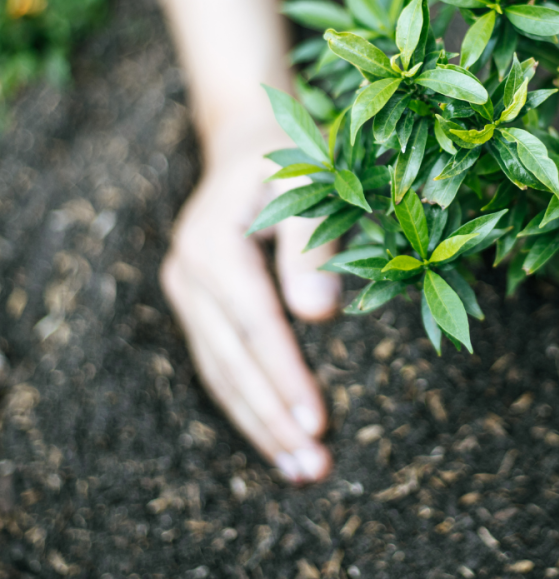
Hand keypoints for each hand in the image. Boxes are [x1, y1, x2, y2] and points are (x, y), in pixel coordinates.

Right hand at [160, 119, 340, 483]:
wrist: (246, 142)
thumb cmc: (289, 159)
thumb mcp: (308, 184)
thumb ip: (312, 244)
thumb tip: (319, 314)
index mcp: (214, 242)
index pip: (254, 324)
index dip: (285, 375)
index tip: (318, 423)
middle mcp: (189, 273)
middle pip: (231, 360)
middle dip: (272, 418)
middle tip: (313, 467)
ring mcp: (187, 291)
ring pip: (219, 372)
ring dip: (258, 424)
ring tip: (299, 470)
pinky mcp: (197, 304)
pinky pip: (218, 363)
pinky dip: (245, 403)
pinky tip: (273, 436)